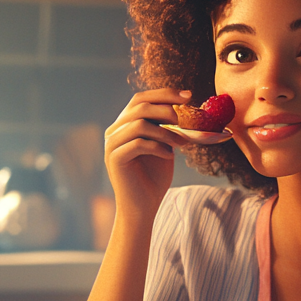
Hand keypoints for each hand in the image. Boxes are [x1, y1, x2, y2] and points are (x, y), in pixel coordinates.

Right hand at [104, 88, 189, 222]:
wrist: (143, 207)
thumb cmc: (154, 178)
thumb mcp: (164, 146)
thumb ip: (166, 127)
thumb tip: (184, 107)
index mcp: (124, 125)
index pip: (140, 99)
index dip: (164, 94)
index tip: (188, 96)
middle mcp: (114, 131)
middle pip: (139, 106)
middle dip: (165, 108)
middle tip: (182, 120)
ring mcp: (112, 145)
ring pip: (139, 124)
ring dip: (165, 132)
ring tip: (180, 143)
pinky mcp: (114, 159)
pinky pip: (138, 143)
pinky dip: (158, 147)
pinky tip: (169, 155)